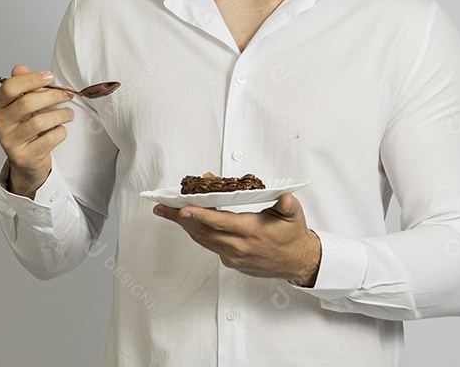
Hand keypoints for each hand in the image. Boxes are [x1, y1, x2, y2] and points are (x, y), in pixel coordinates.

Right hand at [0, 64, 73, 197]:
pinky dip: (60, 132)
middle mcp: (0, 123)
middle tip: (67, 94)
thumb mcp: (26, 105)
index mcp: (0, 106)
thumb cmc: (29, 127)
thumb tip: (20, 67)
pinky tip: (60, 130)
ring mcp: (10, 142)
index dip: (31, 79)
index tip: (50, 76)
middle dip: (52, 96)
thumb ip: (26, 86)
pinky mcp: (23, 157)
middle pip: (27, 103)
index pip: (9, 87)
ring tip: (69, 113)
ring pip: (39, 122)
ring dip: (60, 114)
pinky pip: (49, 139)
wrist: (28, 161)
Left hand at [153, 193, 321, 285]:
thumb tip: (285, 197)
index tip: (181, 209)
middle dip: (179, 219)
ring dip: (184, 226)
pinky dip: (198, 232)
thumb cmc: (293, 235)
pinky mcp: (232, 261)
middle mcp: (238, 246)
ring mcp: (233, 256)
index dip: (199, 215)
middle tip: (161, 206)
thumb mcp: (294, 216)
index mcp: (251, 231)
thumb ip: (287, 205)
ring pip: (203, 240)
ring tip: (167, 212)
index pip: (219, 222)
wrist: (298, 262)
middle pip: (202, 231)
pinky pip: (210, 245)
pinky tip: (190, 222)